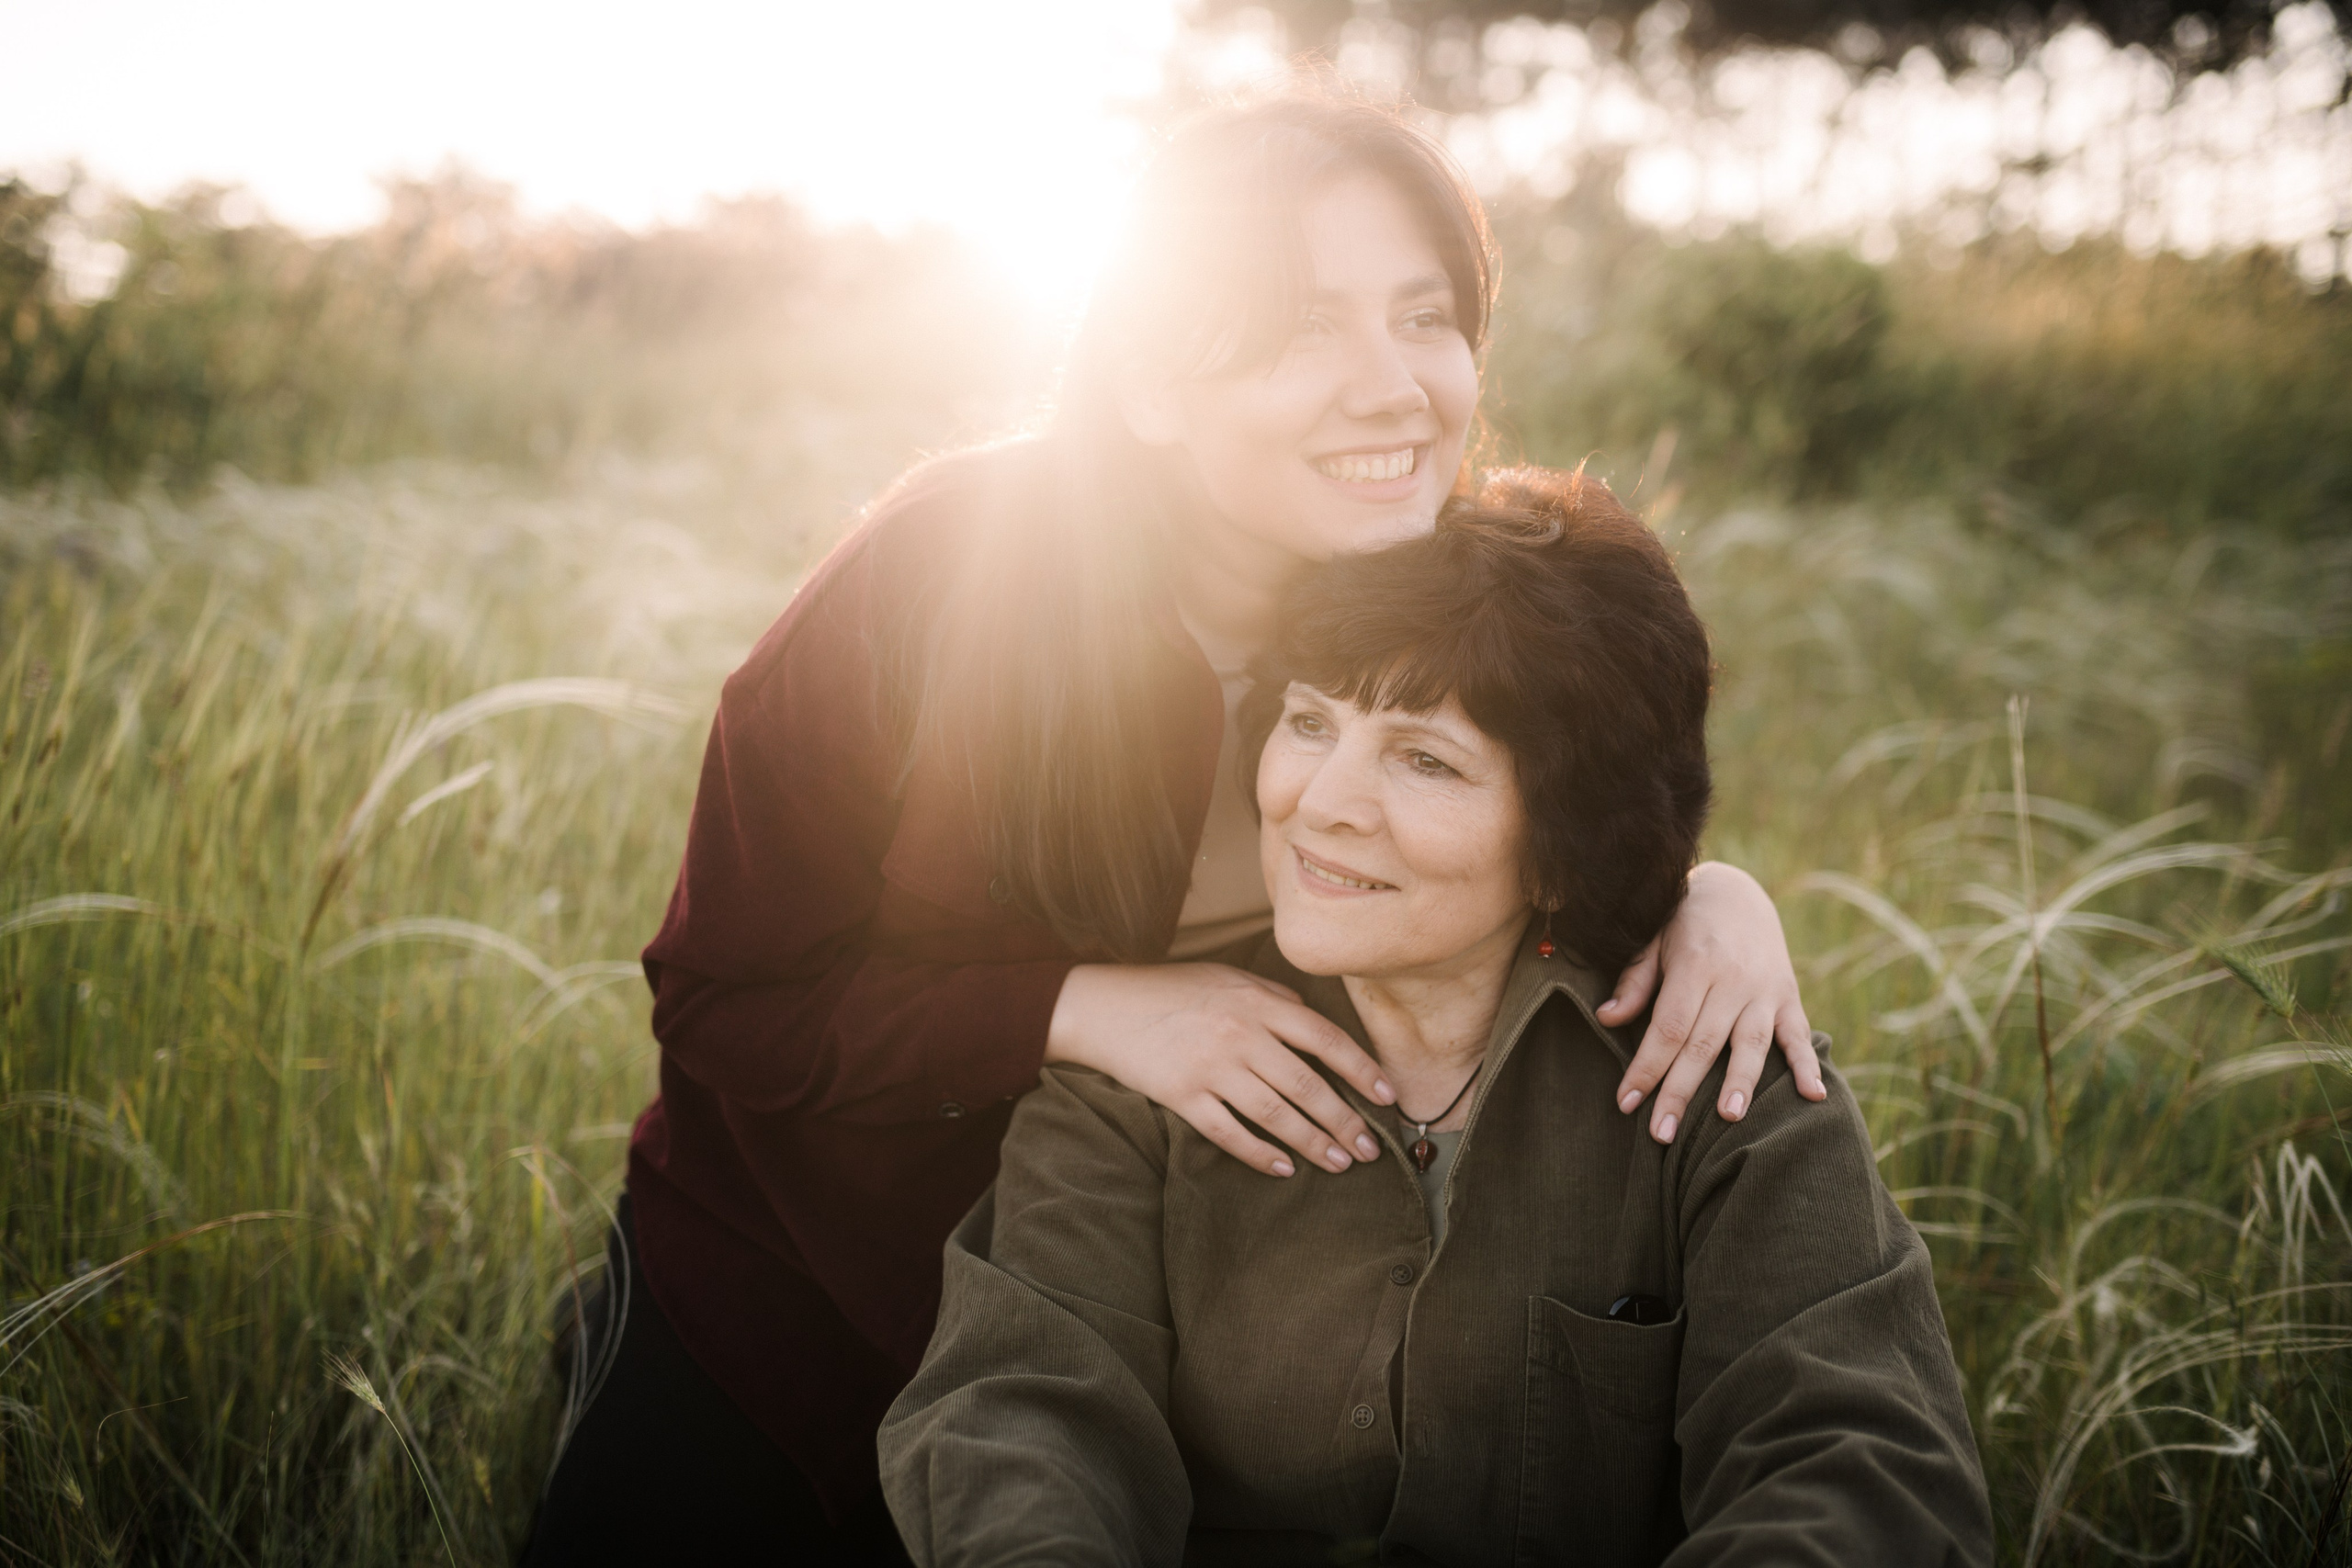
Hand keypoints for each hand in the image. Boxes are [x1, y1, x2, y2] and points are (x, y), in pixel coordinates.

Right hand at [1045, 962, 1396, 1176]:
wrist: (1104, 1005)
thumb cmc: (1169, 989)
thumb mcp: (1227, 978)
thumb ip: (1273, 997)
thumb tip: (1313, 1019)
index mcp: (1257, 1004)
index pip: (1325, 1039)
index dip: (1361, 1069)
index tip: (1387, 1095)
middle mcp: (1241, 1036)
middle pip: (1307, 1085)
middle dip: (1344, 1121)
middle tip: (1370, 1149)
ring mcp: (1212, 1068)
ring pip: (1276, 1114)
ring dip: (1313, 1143)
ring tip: (1340, 1164)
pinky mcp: (1183, 1096)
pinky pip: (1230, 1133)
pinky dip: (1260, 1154)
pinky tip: (1283, 1168)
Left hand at [1596, 861, 1825, 1142]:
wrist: (1737, 892)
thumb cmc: (1683, 923)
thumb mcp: (1653, 940)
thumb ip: (1635, 981)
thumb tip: (1607, 1018)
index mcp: (1695, 964)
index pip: (1668, 1026)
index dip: (1647, 1066)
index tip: (1626, 1102)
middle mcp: (1733, 979)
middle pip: (1704, 1043)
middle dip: (1681, 1091)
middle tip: (1662, 1134)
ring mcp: (1765, 990)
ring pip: (1752, 1042)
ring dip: (1742, 1081)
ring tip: (1729, 1117)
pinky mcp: (1789, 997)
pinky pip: (1799, 1034)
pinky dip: (1807, 1065)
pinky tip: (1814, 1097)